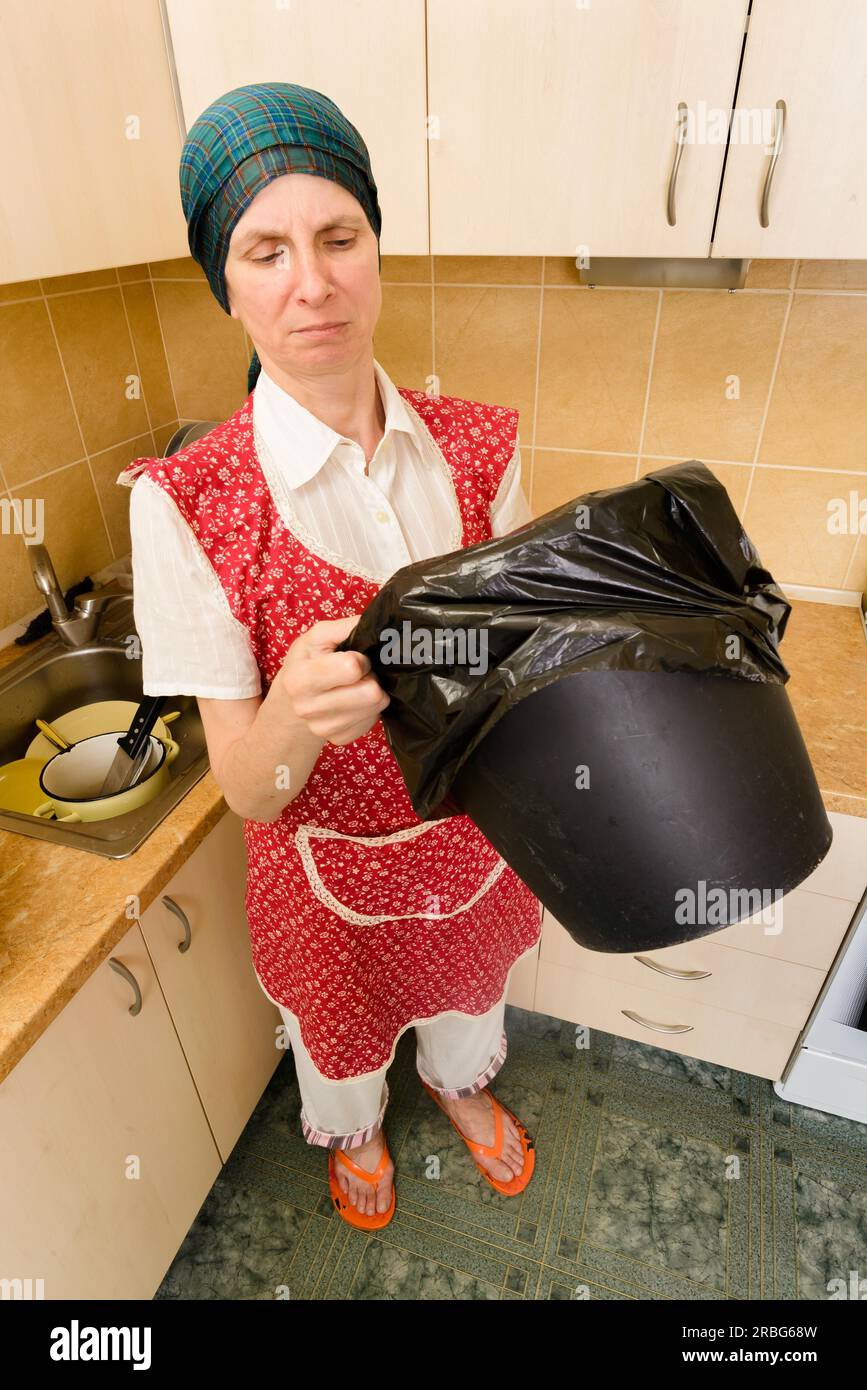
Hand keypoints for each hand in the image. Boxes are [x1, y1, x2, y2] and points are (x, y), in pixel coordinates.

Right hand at [277, 615, 389, 745]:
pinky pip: (373, 721)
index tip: (352, 656)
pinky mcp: (339, 739)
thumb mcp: (318, 637)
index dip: (359, 658)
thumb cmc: (308, 661)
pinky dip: (368, 708)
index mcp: (300, 679)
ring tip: (356, 685)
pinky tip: (354, 701)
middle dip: (370, 676)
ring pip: (376, 706)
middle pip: (371, 692)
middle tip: (358, 673)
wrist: (292, 700)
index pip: (352, 668)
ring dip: (372, 692)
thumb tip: (376, 624)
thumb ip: (345, 627)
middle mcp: (308, 708)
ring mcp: (323, 728)